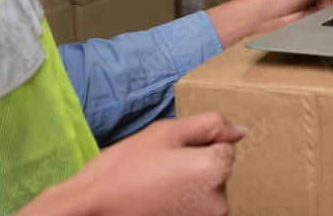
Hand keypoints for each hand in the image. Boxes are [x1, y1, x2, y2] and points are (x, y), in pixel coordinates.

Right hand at [19, 111, 245, 215]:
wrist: (92, 207)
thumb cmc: (126, 167)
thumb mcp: (167, 132)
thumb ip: (210, 125)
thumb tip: (240, 131)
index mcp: (217, 169)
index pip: (225, 146)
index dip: (197, 144)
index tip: (170, 154)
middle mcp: (219, 201)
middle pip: (218, 170)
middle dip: (196, 165)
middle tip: (160, 169)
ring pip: (206, 190)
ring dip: (189, 185)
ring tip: (157, 185)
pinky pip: (195, 206)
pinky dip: (181, 201)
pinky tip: (158, 200)